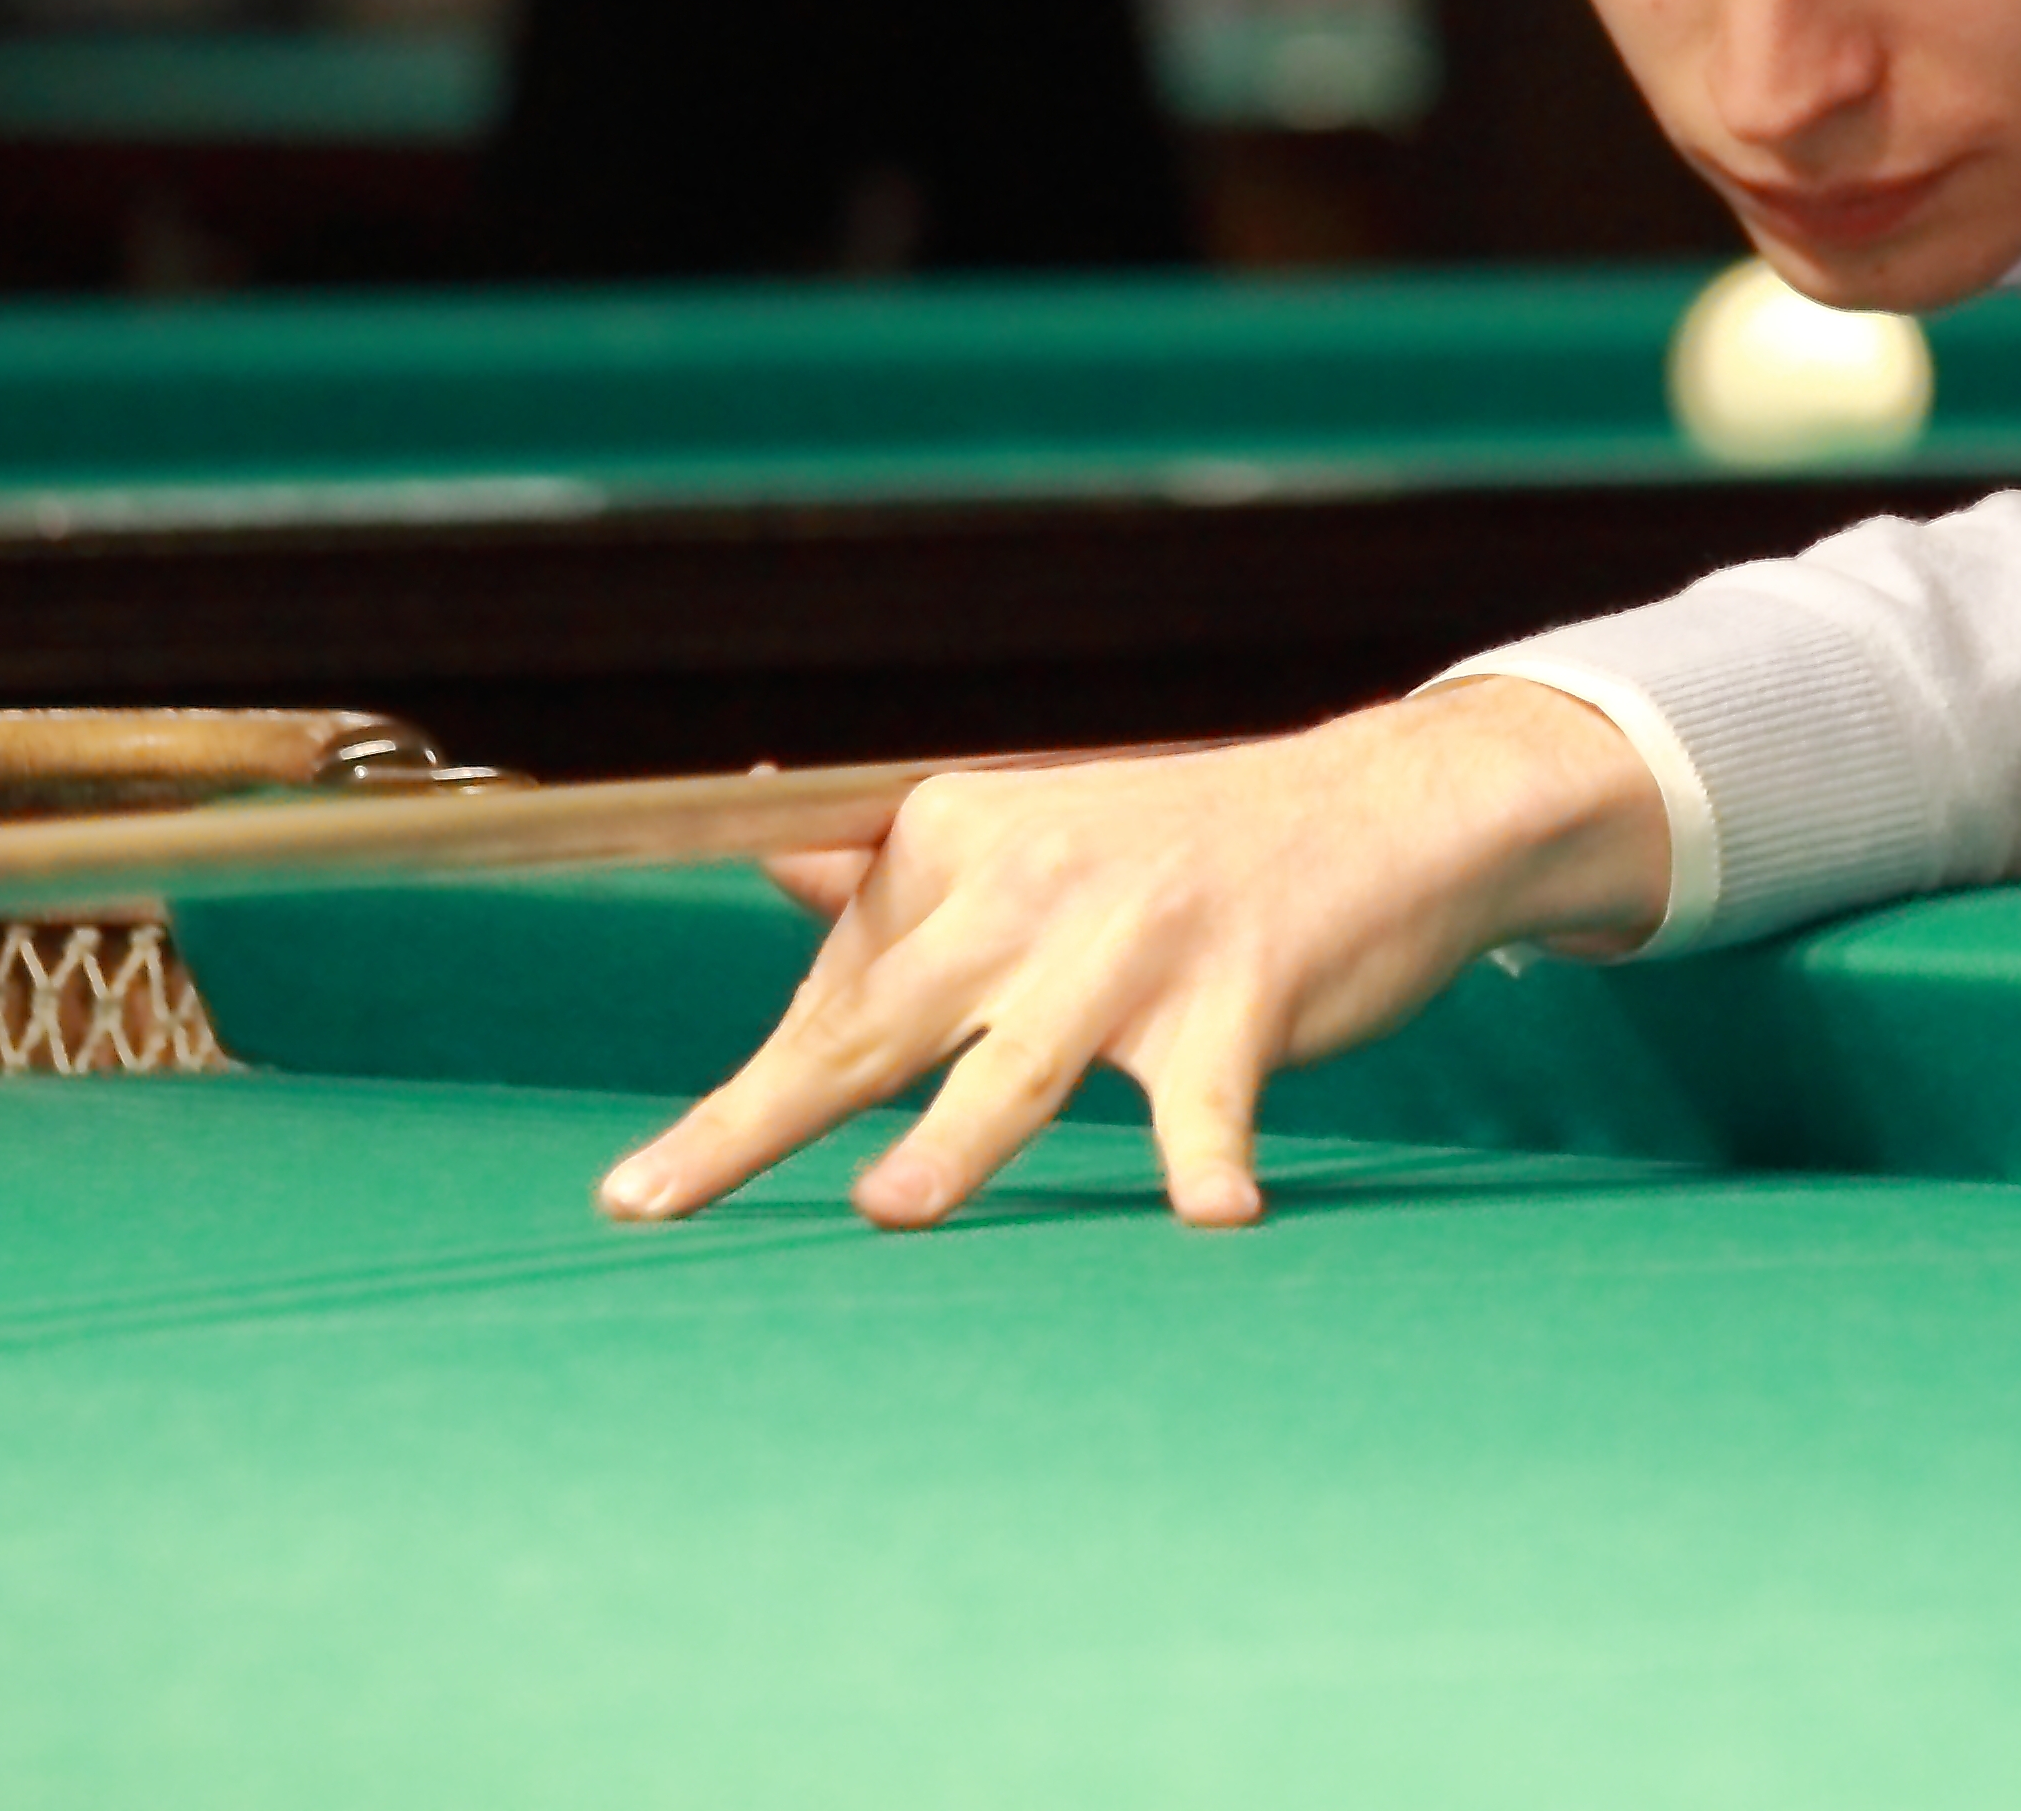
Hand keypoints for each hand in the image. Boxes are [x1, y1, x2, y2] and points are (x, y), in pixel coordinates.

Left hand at [594, 680, 1667, 1232]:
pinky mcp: (1244, 992)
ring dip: (957, 1138)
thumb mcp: (1034, 839)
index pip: (836, 983)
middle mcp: (1032, 885)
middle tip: (653, 1202)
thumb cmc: (1185, 848)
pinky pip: (1212, 1097)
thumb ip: (899, 871)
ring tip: (889, 1209)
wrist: (1382, 805)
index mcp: (962, 844)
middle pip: (874, 1021)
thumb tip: (768, 850)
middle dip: (757, 1119)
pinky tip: (1216, 1216)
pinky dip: (1212, 1157)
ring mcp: (1138, 943)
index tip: (638, 1192)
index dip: (749, 1091)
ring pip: (1023, 1059)